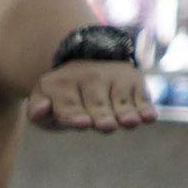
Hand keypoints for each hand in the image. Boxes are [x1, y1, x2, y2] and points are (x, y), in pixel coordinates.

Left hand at [27, 59, 155, 131]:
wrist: (87, 62)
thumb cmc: (62, 97)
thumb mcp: (43, 101)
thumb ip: (37, 110)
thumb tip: (40, 110)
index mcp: (60, 84)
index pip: (67, 105)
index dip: (74, 115)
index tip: (83, 123)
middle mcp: (88, 77)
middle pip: (96, 104)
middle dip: (101, 115)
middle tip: (106, 126)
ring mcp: (113, 77)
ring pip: (119, 100)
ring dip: (126, 112)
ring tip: (130, 123)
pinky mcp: (133, 80)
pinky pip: (141, 96)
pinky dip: (145, 106)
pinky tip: (149, 117)